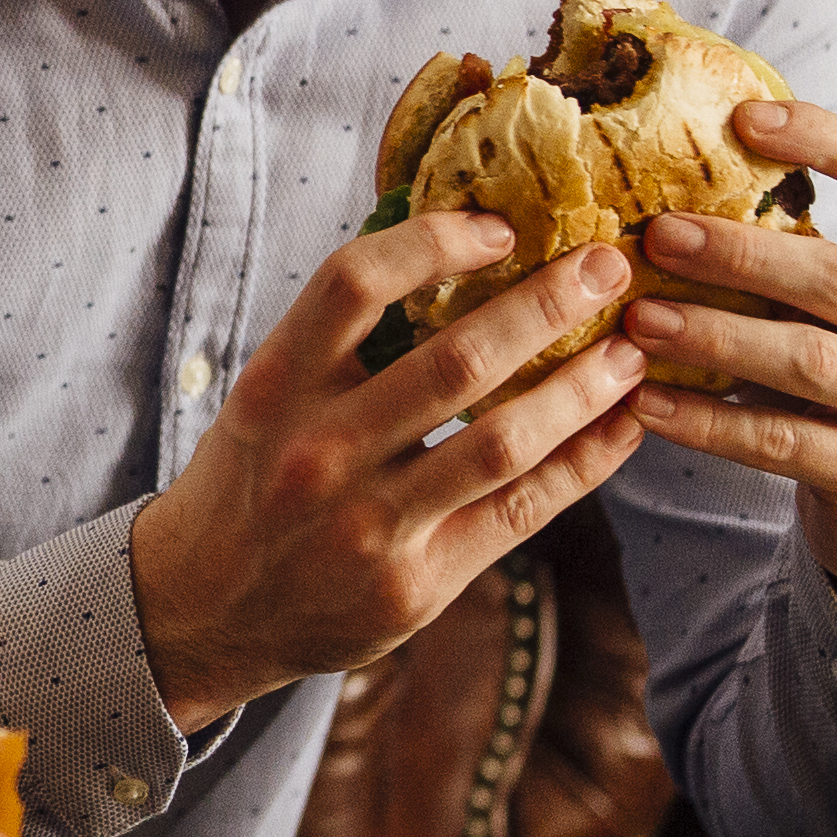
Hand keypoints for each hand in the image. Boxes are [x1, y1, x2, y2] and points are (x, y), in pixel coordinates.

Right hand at [125, 213, 657, 731]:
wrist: (206, 607)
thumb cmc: (252, 478)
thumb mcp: (267, 396)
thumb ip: (342, 338)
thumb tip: (453, 241)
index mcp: (275, 386)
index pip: (355, 283)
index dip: (436, 242)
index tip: (500, 229)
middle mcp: (318, 453)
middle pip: (457, 360)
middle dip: (548, 304)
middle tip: (608, 265)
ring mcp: (368, 525)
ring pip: (505, 440)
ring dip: (583, 387)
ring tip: (629, 351)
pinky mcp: (416, 584)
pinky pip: (521, 511)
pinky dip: (584, 463)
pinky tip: (621, 426)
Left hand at [621, 101, 836, 622]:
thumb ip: (800, 250)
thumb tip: (667, 182)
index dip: (820, 137)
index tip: (743, 117)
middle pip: (832, 275)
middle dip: (738, 253)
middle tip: (655, 235)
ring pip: (806, 359)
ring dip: (713, 336)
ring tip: (638, 320)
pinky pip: (780, 441)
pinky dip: (707, 422)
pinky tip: (646, 405)